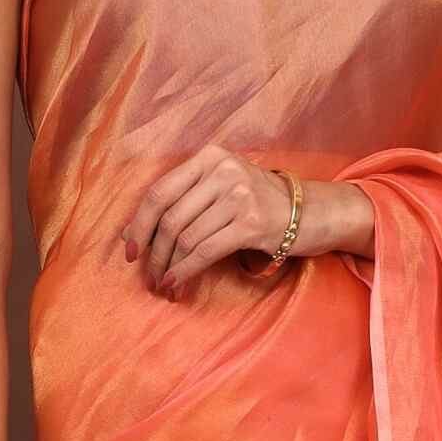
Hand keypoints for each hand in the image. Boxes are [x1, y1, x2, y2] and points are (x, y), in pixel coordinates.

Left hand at [121, 142, 292, 296]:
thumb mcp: (221, 190)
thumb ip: (181, 202)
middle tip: (148, 274)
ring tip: (164, 282)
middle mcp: (223, 171)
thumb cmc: (259, 203)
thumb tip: (130, 234)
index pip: (160, 191)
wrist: (311, 212)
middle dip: (154, 251)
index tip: (131, 249)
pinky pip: (205, 251)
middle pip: (170, 217)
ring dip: (169, 266)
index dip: (139, 223)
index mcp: (209, 157)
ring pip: (186, 237)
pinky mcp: (251, 223)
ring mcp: (238, 196)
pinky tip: (177, 283)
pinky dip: (185, 270)